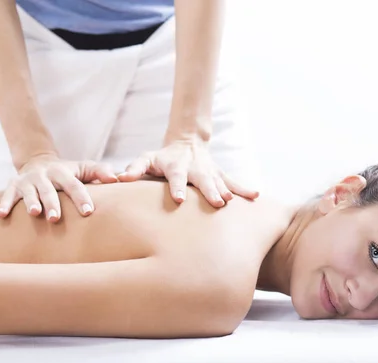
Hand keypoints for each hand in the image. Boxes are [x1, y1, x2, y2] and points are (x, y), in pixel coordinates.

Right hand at [0, 154, 117, 221]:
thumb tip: (117, 179)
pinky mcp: (13, 185)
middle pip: (50, 191)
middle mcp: (44, 176)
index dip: (81, 198)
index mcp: (63, 172)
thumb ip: (100, 172)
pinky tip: (1, 215)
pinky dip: (4, 204)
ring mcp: (28, 181)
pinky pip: (8, 195)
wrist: (38, 162)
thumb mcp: (84, 168)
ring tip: (35, 213)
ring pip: (29, 193)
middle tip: (57, 218)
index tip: (88, 212)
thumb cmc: (68, 172)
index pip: (74, 186)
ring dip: (31, 203)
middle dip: (53, 204)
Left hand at [117, 138, 258, 206]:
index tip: (180, 200)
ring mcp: (210, 172)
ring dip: (227, 191)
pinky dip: (245, 189)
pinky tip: (256, 196)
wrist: (187, 143)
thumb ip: (135, 168)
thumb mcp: (147, 159)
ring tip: (233, 202)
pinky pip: (234, 182)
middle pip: (204, 180)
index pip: (177, 177)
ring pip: (220, 182)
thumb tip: (122, 179)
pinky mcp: (220, 175)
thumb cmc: (162, 158)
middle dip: (210, 191)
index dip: (178, 187)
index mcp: (177, 167)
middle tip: (217, 203)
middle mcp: (196, 169)